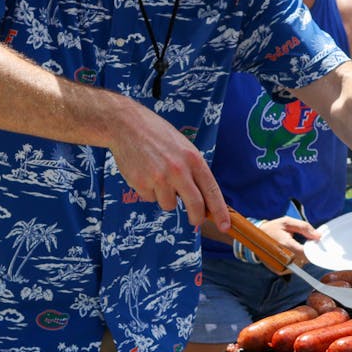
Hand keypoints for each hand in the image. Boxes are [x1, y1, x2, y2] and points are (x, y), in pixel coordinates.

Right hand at [107, 98, 229, 232]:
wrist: (126, 126)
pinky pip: (150, 199)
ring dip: (166, 197)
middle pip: (195, 205)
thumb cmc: (157, 135)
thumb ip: (193, 170)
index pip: (211, 190)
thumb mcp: (183, 147)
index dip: (220, 211)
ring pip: (169, 204)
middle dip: (197, 217)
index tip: (224, 225)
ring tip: (158, 176)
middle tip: (195, 221)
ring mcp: (159, 178)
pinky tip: (145, 173)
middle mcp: (178, 170)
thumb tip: (203, 198)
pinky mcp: (141, 183)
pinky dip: (149, 191)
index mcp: (193, 159)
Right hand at [262, 215, 320, 266]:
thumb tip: (318, 236)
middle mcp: (282, 256)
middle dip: (306, 252)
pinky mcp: (277, 270)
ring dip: (300, 258)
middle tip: (301, 244)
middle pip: (304, 260)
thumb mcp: (287, 222)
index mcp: (285, 243)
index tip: (313, 244)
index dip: (312, 249)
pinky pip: (292, 270)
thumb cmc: (272, 228)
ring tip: (293, 248)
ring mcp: (279, 265)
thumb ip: (304, 227)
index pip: (305, 252)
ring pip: (299, 265)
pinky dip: (294, 263)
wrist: (254, 237)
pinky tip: (289, 254)